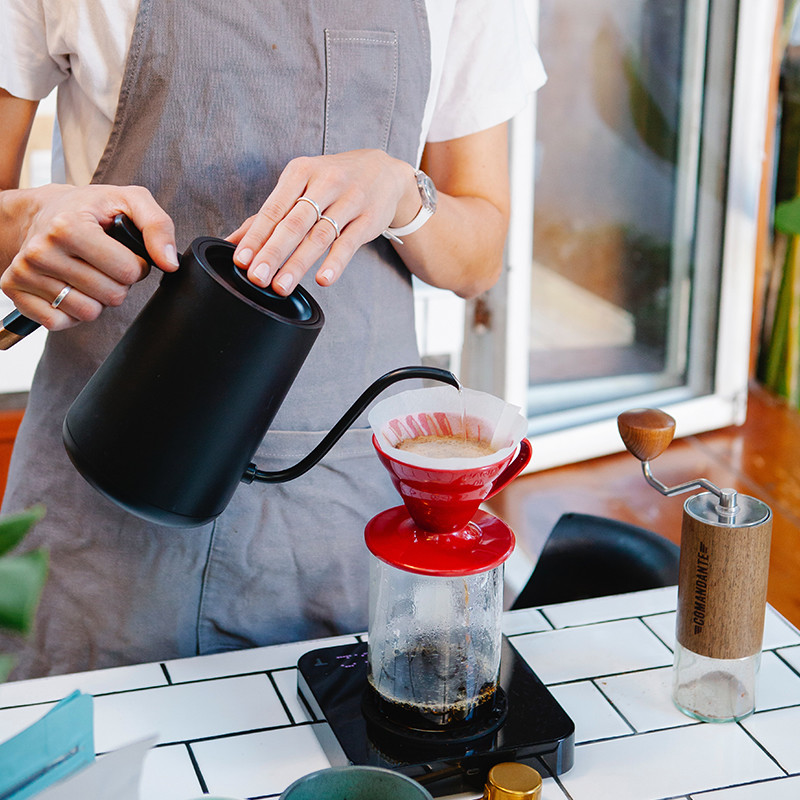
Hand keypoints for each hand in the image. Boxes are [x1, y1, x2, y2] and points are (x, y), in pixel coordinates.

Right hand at [0, 184, 177, 330]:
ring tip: (87, 273)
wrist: (41, 212)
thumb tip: (170, 263)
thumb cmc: (89, 209)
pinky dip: (71, 311)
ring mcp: (25, 272)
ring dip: (96, 298)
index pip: (128, 271)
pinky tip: (68, 286)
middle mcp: (41, 250)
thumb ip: (158, 226)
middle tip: (104, 263)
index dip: (136, 265)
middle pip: (112, 296)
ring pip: (88, 313)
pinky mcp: (15, 290)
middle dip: (118, 283)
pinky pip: (60, 322)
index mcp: (68, 226)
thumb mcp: (129, 201)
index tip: (123, 252)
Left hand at [229, 150, 420, 294]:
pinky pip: (348, 244)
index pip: (273, 208)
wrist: (384, 172)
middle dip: (273, 252)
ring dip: (298, 263)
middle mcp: (325, 183)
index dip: (256, 236)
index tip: (241, 260)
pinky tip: (322, 280)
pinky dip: (335, 263)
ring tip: (281, 286)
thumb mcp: (300, 185)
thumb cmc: (334, 181)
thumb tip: (231, 241)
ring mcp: (349, 201)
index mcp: (300, 172)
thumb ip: (268, 215)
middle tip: (257, 277)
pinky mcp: (368, 219)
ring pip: (319, 236)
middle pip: (294, 223)